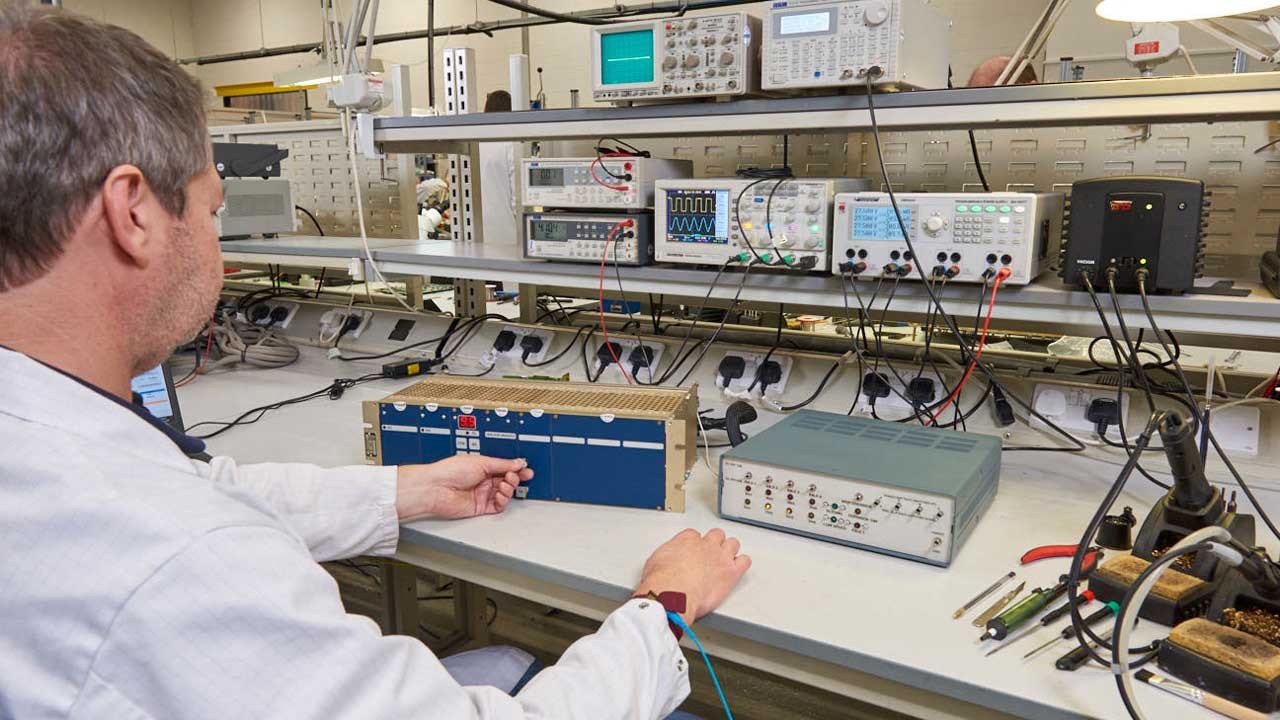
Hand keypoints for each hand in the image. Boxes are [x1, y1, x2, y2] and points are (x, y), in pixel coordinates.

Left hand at [396, 456, 532, 520]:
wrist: (436, 488)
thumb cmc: (450, 471)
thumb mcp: (481, 462)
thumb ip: (502, 464)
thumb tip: (518, 462)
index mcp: (482, 466)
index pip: (504, 467)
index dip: (515, 468)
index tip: (525, 469)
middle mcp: (482, 480)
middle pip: (506, 480)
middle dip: (515, 478)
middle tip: (516, 476)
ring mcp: (481, 494)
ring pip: (504, 493)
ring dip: (509, 489)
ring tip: (505, 484)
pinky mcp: (480, 507)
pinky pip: (498, 506)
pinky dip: (503, 501)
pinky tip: (501, 495)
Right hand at [634, 528, 750, 626]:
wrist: (673, 595)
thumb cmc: (662, 582)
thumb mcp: (654, 562)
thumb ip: (666, 556)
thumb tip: (666, 560)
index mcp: (687, 540)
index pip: (695, 535)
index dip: (695, 544)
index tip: (693, 552)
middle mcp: (706, 545)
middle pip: (717, 535)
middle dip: (715, 542)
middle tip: (711, 553)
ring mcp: (720, 557)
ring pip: (733, 544)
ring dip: (730, 550)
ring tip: (726, 559)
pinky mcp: (731, 572)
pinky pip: (744, 561)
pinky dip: (742, 563)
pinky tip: (738, 568)